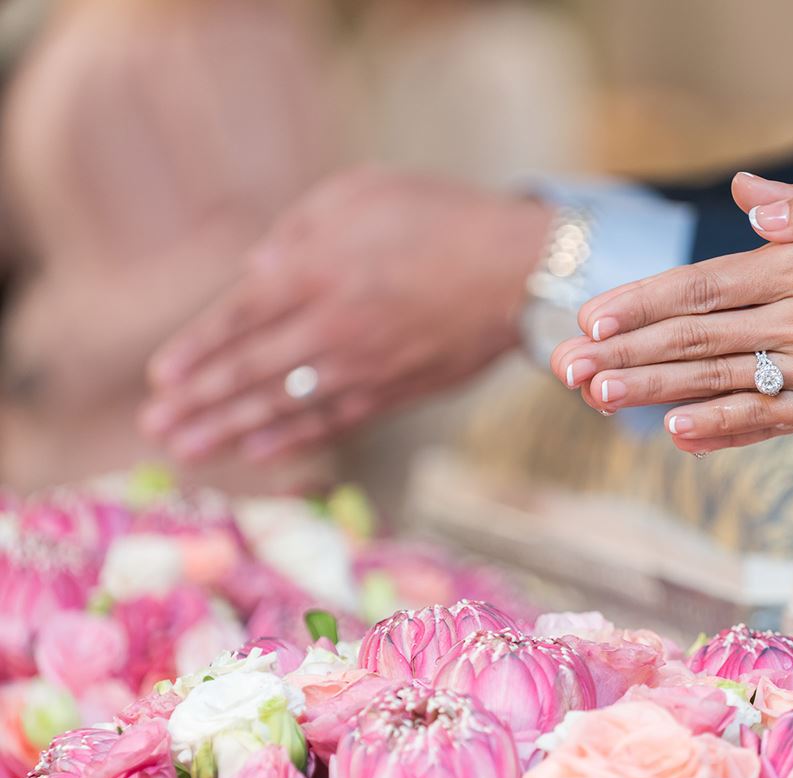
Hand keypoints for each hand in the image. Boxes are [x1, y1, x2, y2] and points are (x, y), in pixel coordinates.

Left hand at [141, 167, 551, 462]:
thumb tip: (254, 271)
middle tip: (156, 429)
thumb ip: (299, 230)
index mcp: (317, 271)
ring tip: (188, 451)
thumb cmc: (441, 216)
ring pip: (284, 406)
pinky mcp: (397, 390)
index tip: (159, 379)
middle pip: (250, 372)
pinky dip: (295, 439)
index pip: (238, 318)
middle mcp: (332, 326)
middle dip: (198, 404)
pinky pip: (334, 420)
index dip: (196, 351)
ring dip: (231, 431)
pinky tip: (261, 453)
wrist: (521, 269)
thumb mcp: (361, 193)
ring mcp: (365, 366)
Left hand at [550, 174, 792, 452]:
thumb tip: (743, 192)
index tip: (590, 318)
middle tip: (566, 368)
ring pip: (718, 382)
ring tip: (596, 398)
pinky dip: (719, 428)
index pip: (705, 286)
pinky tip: (674, 433)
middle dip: (626, 352)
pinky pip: (766, 421)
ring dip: (652, 391)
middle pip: (696, 339)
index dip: (643, 302)